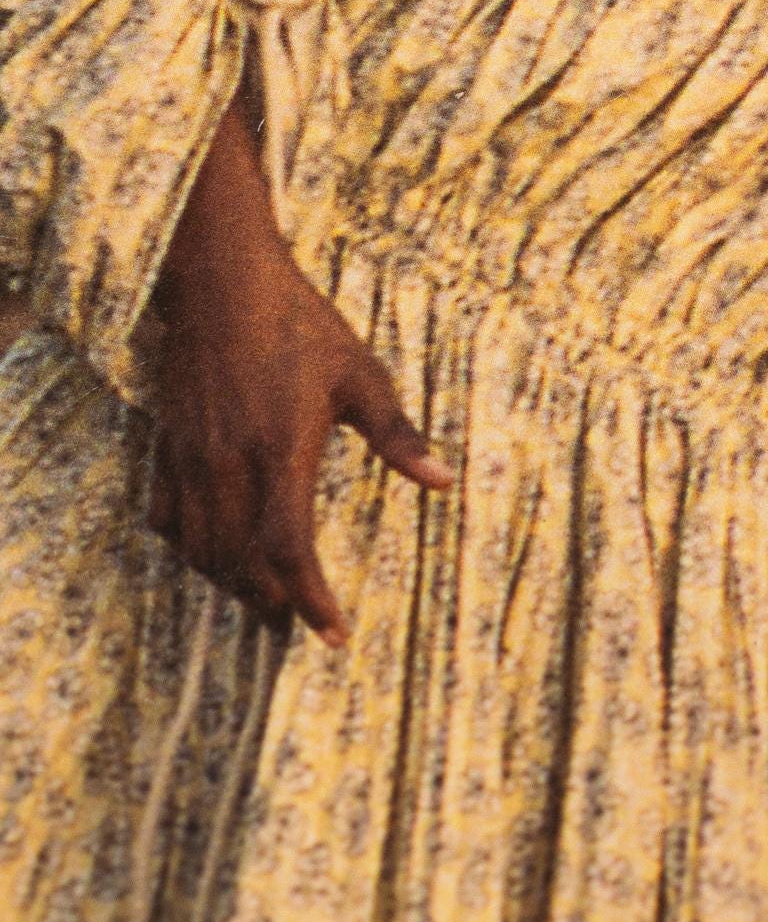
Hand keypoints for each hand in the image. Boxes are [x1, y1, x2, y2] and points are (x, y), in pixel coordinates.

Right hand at [145, 98, 451, 644]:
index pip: (290, 550)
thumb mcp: (363, 376)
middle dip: (273, 602)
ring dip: (232, 582)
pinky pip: (168, 518)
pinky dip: (191, 548)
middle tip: (303, 622)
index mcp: (282, 454)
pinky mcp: (168, 445)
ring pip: (203, 549)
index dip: (311, 600)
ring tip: (267, 599)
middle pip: (242, 564)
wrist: (222, 286)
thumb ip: (399, 436)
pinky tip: (212, 553)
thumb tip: (444, 481)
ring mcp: (192, 458)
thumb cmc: (300, 328)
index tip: (333, 634)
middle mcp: (230, 466)